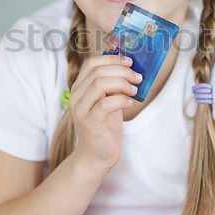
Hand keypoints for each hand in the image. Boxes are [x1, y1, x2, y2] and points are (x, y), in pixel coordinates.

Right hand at [69, 54, 141, 171]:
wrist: (96, 155)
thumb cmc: (105, 126)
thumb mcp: (108, 100)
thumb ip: (112, 84)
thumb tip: (131, 67)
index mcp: (80, 87)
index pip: (91, 63)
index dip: (112, 58)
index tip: (130, 62)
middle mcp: (76, 96)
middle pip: (98, 71)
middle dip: (122, 71)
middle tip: (137, 77)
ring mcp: (81, 109)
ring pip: (100, 84)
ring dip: (122, 83)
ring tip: (134, 90)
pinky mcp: (90, 122)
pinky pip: (105, 104)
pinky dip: (121, 100)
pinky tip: (129, 104)